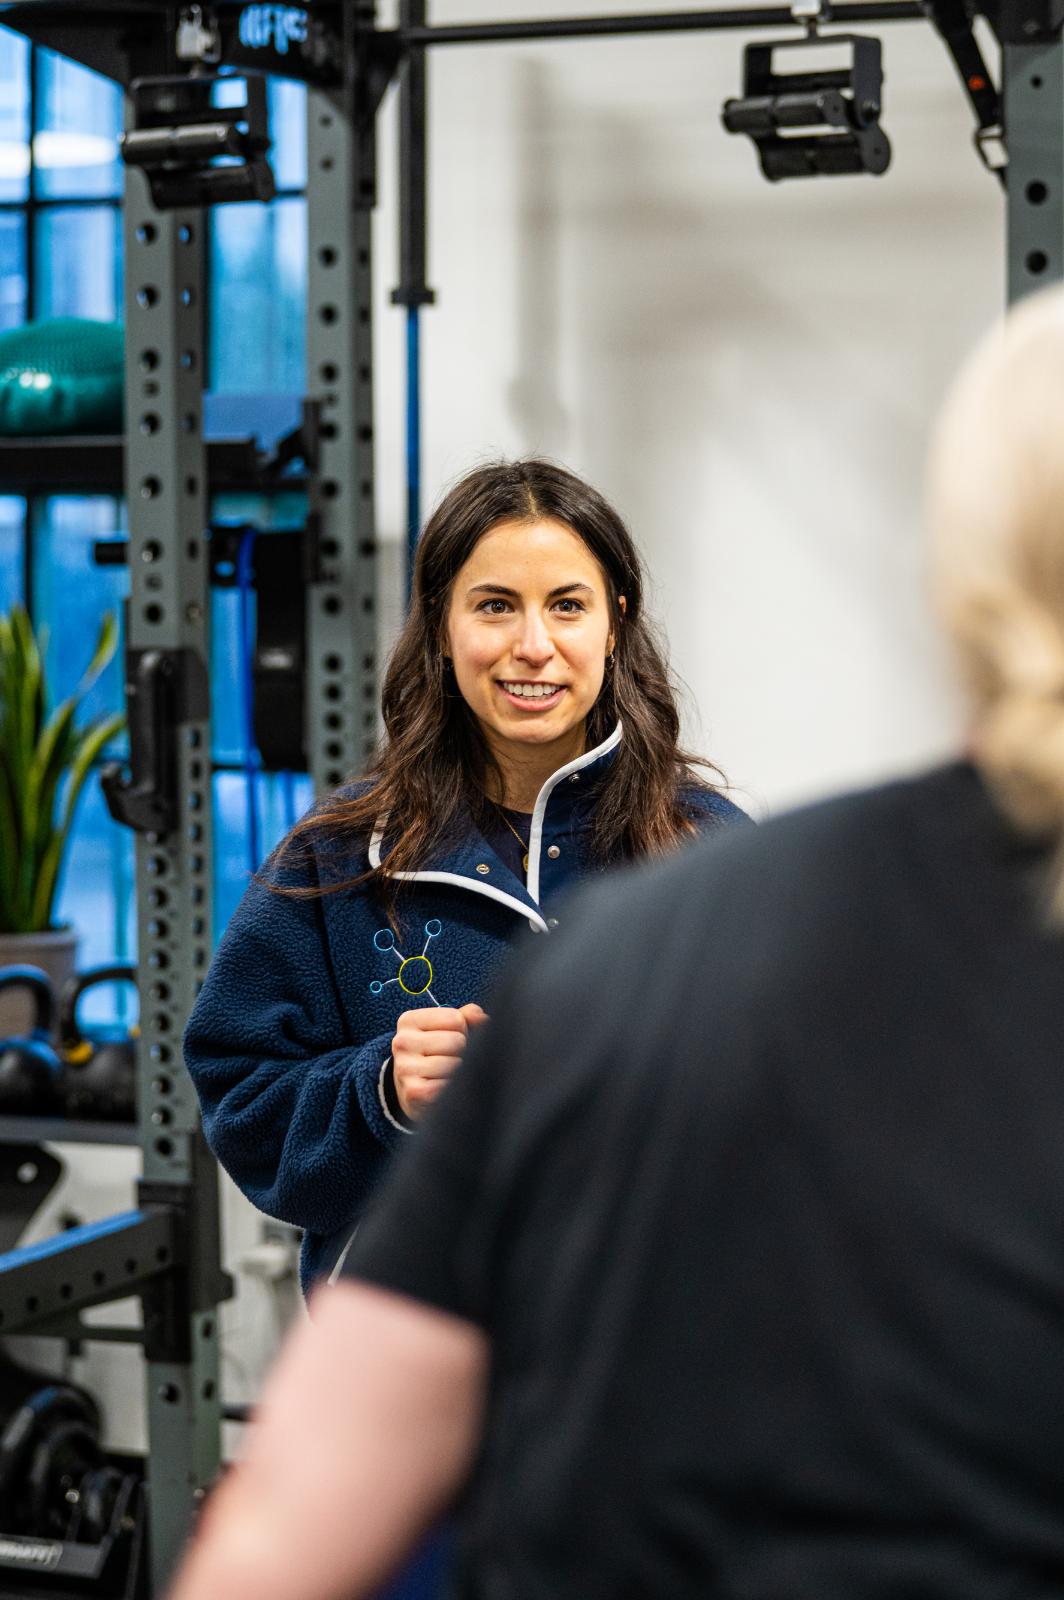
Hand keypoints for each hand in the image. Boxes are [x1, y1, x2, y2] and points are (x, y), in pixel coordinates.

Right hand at [391, 1002, 487, 1122]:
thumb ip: (466, 1016)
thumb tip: (481, 1017)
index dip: (462, 1031)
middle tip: (447, 1060)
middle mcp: (402, 1042)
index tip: (448, 1041)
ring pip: (455, 1063)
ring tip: (444, 1074)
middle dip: (460, 1052)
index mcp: (409, 1020)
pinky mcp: (414, 1092)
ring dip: (457, 1071)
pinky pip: (449, 1084)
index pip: (456, 1019)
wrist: (413, 1093)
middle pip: (456, 1041)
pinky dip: (453, 1087)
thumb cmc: (433, 1055)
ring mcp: (405, 1068)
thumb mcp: (445, 1029)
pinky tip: (442, 1088)